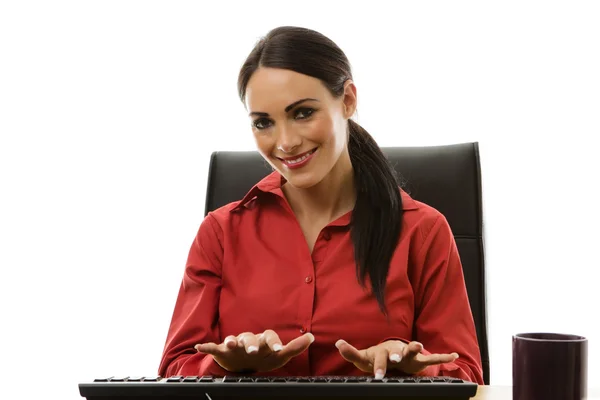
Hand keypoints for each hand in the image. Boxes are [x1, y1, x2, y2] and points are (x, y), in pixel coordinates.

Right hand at [195, 330, 313, 372]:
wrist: (243, 363)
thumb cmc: (264, 357)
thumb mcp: (279, 356)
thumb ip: (295, 347)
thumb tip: (311, 336)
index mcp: (264, 340)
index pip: (270, 336)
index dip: (273, 341)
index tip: (278, 347)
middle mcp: (250, 339)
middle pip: (251, 337)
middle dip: (252, 342)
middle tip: (254, 350)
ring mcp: (235, 344)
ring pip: (233, 339)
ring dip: (232, 340)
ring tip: (230, 343)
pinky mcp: (222, 351)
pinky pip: (213, 347)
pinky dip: (207, 346)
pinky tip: (200, 347)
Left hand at [335, 339, 458, 378]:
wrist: (390, 356)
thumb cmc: (376, 358)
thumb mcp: (363, 358)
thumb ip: (351, 352)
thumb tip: (338, 342)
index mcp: (382, 352)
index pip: (379, 358)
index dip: (379, 366)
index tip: (378, 376)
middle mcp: (396, 350)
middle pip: (396, 352)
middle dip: (396, 355)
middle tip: (396, 360)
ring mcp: (408, 354)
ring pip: (413, 350)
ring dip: (415, 348)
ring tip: (419, 346)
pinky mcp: (419, 360)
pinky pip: (432, 357)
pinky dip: (442, 357)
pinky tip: (452, 356)